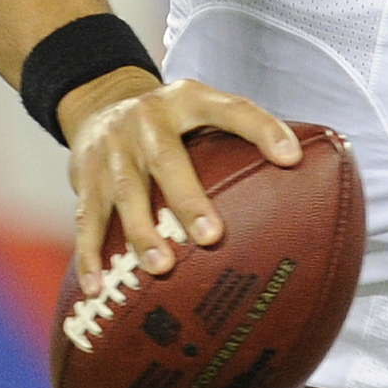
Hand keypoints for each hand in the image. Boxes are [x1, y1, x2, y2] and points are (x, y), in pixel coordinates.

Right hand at [58, 66, 302, 295]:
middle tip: (211, 236)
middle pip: (167, 160)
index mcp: (189, 100)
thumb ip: (243, 134)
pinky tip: (96, 287)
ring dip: (142, 233)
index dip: (264, 129)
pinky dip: (90, 254)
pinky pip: (87, 219)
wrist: (100, 100)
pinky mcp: (83, 176)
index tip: (292, 158)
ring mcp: (112, 148)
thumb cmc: (172, 119)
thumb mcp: (204, 108)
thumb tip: (304, 172)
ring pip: (125, 192)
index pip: (234, 109)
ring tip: (162, 268)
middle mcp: (148, 120)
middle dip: (187, 199)